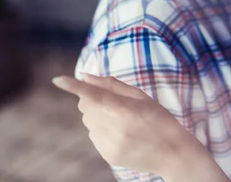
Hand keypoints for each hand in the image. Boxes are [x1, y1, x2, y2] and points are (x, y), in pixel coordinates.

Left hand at [51, 73, 196, 176]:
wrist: (172, 153)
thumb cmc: (159, 119)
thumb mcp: (141, 96)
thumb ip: (111, 85)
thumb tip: (85, 75)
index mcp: (125, 110)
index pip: (93, 95)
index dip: (75, 87)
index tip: (58, 79)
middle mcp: (114, 128)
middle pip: (86, 106)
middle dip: (92, 99)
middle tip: (113, 102)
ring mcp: (110, 143)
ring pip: (88, 121)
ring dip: (97, 115)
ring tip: (121, 119)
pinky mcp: (107, 154)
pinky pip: (93, 135)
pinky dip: (101, 130)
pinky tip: (121, 132)